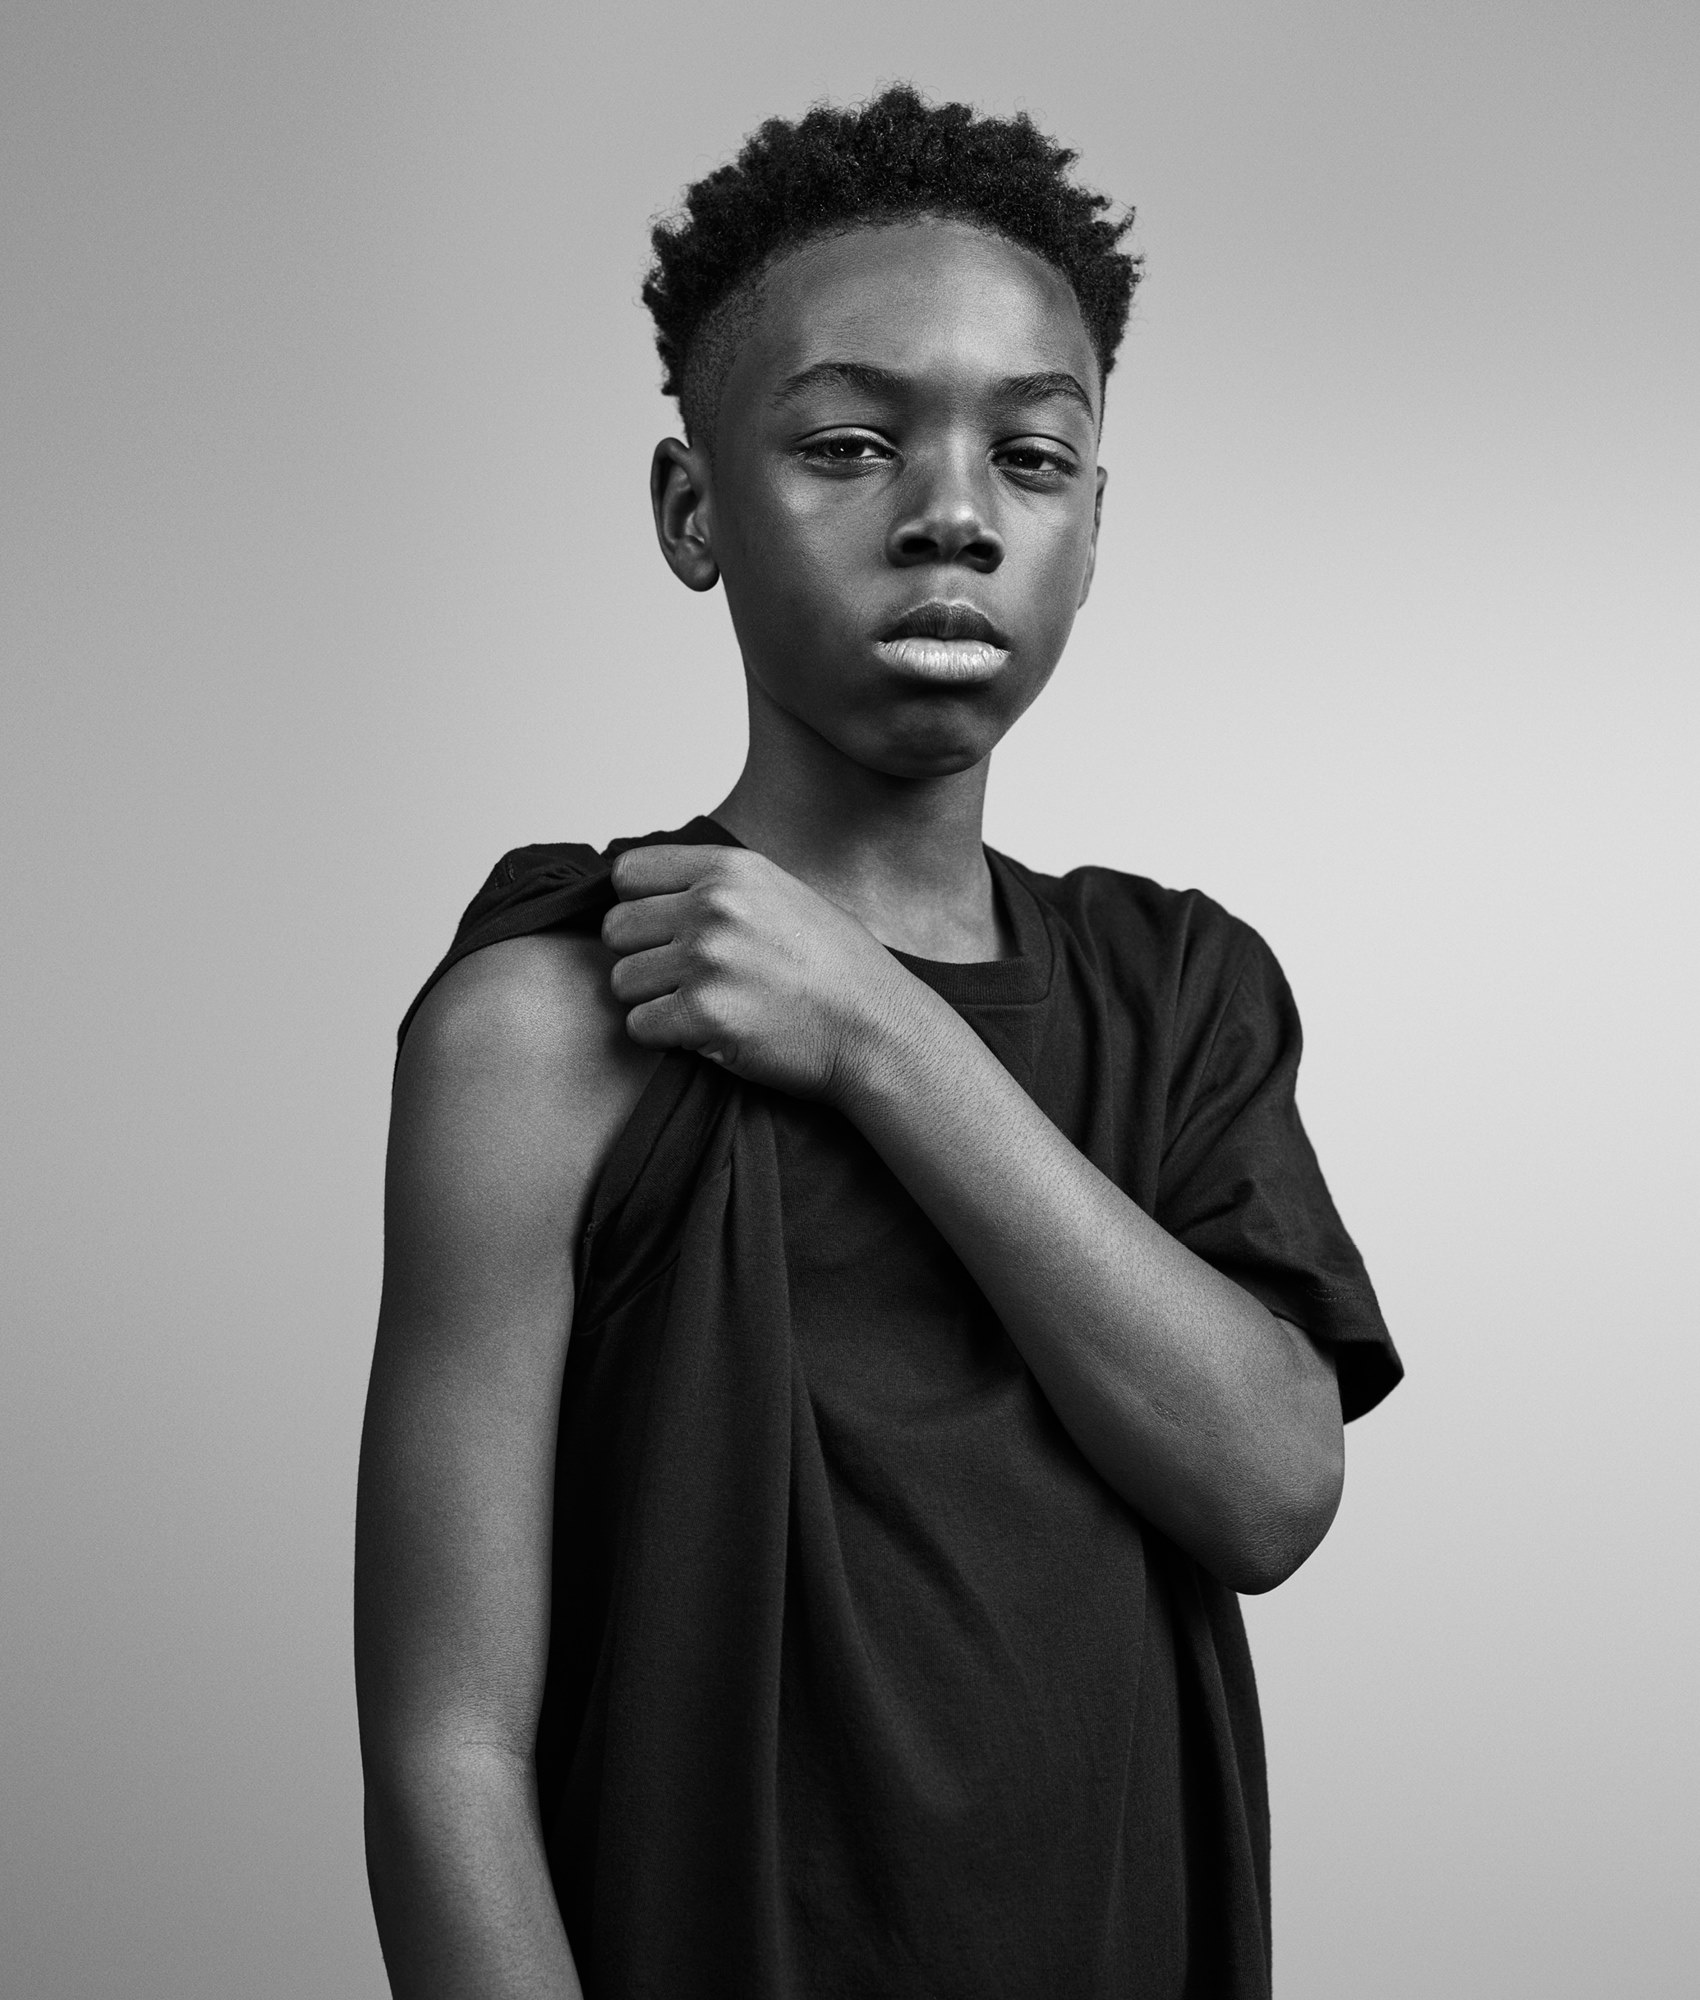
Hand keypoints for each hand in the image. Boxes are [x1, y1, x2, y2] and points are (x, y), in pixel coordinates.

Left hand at [601, 845, 914, 1099]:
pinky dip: (664, 1038)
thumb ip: (724, 888)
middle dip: (641, 958)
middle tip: (681, 981)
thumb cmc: (841, 972)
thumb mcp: (787, 896)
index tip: (662, 932)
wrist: (878, 1029)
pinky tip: (706, 1035)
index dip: (638, 907)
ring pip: (622, 981)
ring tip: (701, 1010)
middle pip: (616, 930)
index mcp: (730, 869)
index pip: (628, 873)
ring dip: (652, 1002)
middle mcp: (713, 905)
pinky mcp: (704, 1013)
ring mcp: (706, 959)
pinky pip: (640, 1026)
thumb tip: (662, 892)